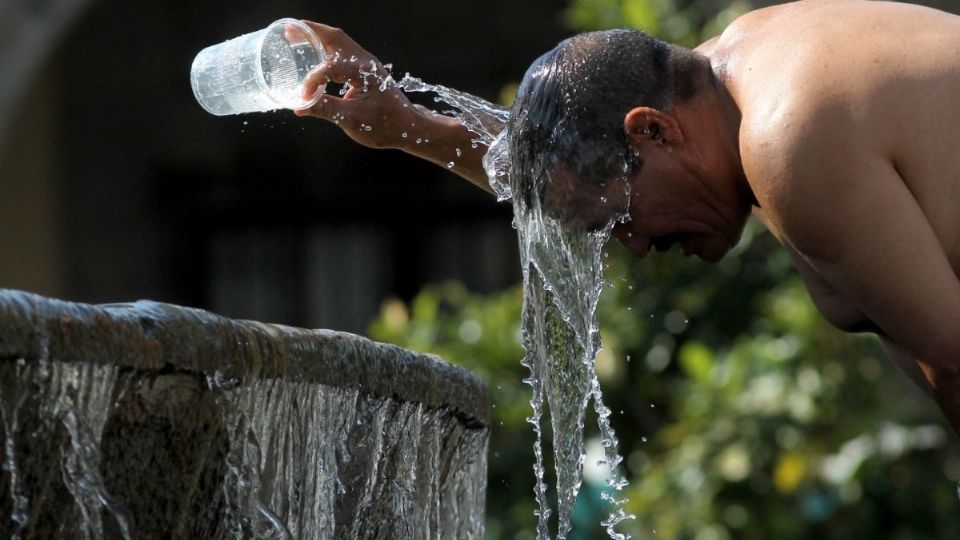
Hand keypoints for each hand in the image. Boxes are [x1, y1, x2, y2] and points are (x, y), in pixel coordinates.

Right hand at [292, 21, 421, 149]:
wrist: (407, 127)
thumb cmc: (384, 125)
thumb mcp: (352, 120)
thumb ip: (325, 110)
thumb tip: (299, 107)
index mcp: (364, 73)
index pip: (330, 68)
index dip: (313, 81)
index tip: (304, 98)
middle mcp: (366, 62)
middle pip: (335, 37)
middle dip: (311, 33)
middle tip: (289, 32)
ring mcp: (367, 63)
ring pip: (339, 41)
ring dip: (318, 36)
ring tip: (296, 35)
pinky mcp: (366, 69)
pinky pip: (343, 50)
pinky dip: (327, 46)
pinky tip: (315, 52)